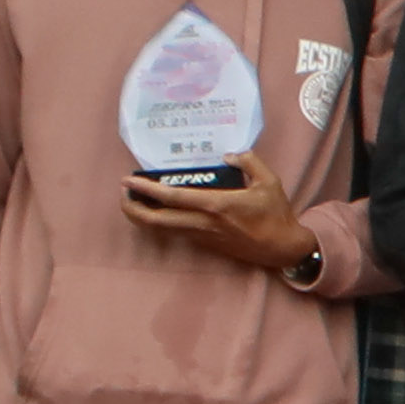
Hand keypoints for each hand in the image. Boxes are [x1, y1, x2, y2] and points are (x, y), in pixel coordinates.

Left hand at [122, 151, 309, 268]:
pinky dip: (162, 222)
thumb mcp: (269, 181)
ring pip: (163, 229)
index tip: (129, 181)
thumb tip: (229, 155)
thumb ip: (248, 161)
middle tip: (123, 194)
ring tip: (133, 202)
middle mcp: (203, 223)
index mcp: (216, 205)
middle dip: (133, 209)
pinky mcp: (206, 244)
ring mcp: (203, 236)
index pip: (172, 197)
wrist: (281, 248)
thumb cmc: (276, 214)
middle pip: (157, 221)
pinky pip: (176, 232)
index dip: (146, 190)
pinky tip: (158, 212)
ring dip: (144, 217)